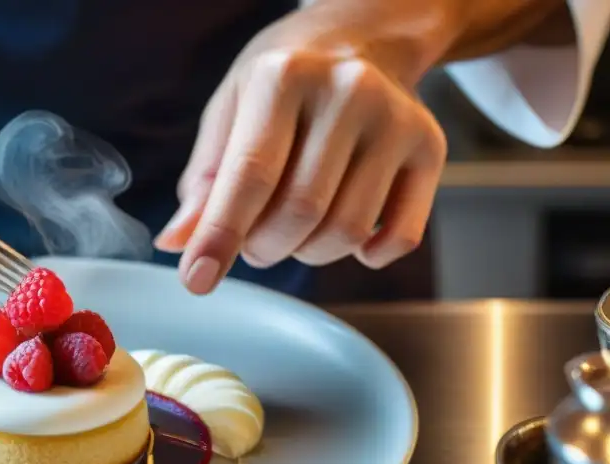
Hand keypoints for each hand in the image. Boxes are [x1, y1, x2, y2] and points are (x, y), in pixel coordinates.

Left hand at [156, 15, 446, 293]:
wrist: (364, 36)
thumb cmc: (284, 82)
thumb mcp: (231, 110)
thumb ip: (204, 180)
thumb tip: (178, 244)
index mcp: (284, 76)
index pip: (250, 175)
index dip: (220, 237)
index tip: (196, 280)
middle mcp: (348, 91)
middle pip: (300, 212)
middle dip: (263, 247)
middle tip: (253, 241)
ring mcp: (396, 120)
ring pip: (346, 232)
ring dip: (307, 253)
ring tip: (293, 229)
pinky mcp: (431, 148)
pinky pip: (399, 237)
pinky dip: (366, 255)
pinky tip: (347, 234)